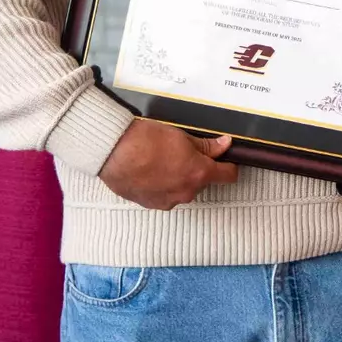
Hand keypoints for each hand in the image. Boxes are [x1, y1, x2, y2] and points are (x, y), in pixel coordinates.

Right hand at [98, 119, 237, 209]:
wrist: (113, 152)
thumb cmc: (145, 140)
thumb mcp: (181, 136)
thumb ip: (206, 146)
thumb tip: (223, 145)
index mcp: (199, 174)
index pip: (228, 176)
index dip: (229, 165)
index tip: (225, 159)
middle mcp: (186, 193)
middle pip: (202, 182)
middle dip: (197, 169)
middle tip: (183, 152)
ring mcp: (168, 201)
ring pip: (182, 189)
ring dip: (178, 177)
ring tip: (162, 160)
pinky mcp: (151, 204)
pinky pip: (164, 195)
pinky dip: (162, 185)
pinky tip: (150, 170)